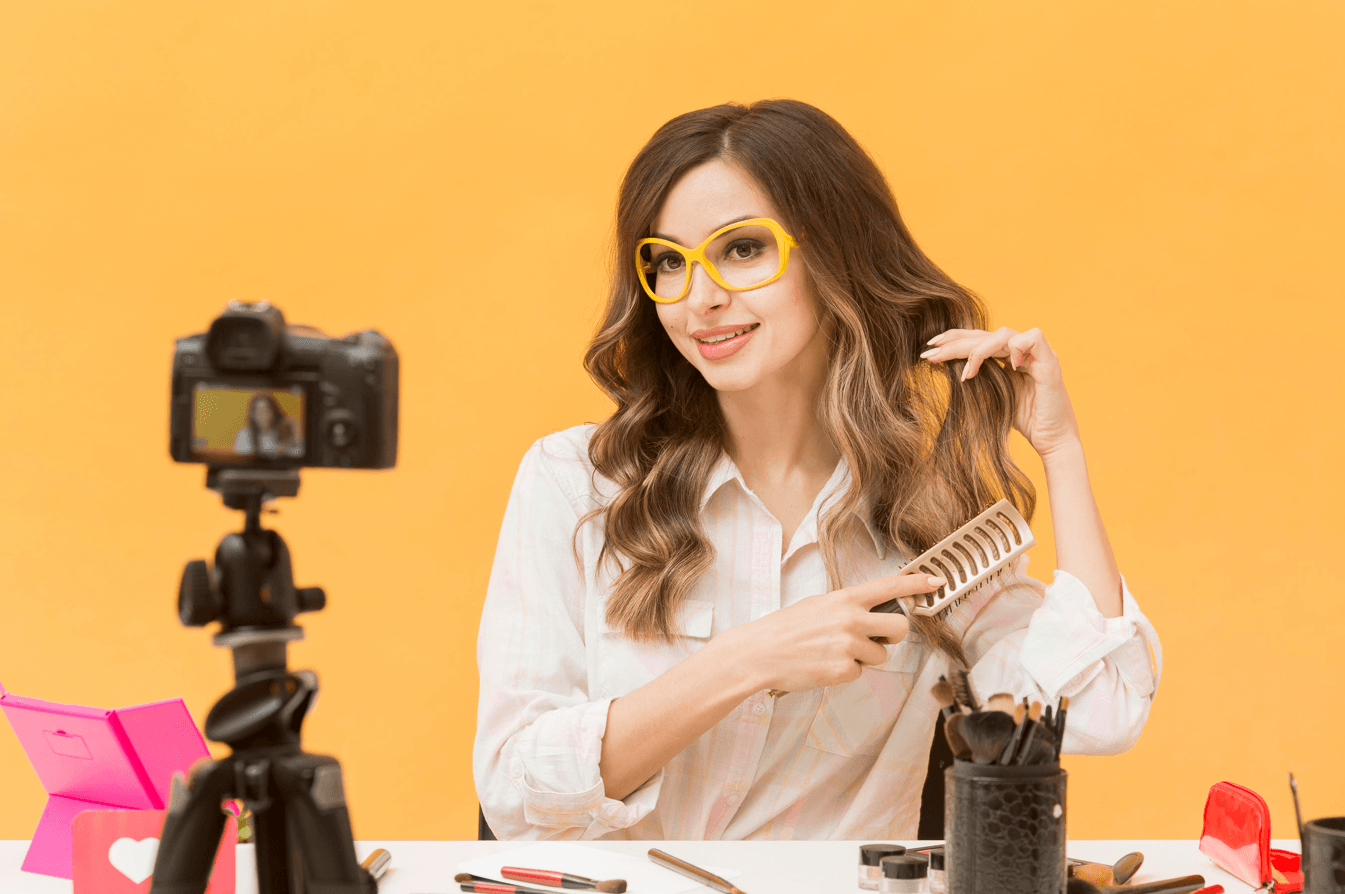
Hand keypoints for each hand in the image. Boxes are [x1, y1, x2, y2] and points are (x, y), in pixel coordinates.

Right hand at [717, 573, 944, 693]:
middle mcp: (852, 619)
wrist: (760, 652)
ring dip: (864, 657)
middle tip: (877, 636)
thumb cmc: (787, 628)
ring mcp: (850, 646)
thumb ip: (848, 607)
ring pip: (880, 655)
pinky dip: (846, 672)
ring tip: (834, 652)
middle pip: (899, 627)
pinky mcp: (845, 670)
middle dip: (893, 634)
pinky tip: (824, 665)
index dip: (916, 583)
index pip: (890, 586)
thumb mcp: (818, 605)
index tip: (936, 581)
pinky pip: (860, 672)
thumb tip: (873, 613)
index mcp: (845, 599)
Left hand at [920, 326, 1081, 458]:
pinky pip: (1032, 338)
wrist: (1052, 442)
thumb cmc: (1024, 422)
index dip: (954, 341)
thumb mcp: (992, 396)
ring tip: (966, 374)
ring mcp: (1038, 355)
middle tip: (930, 353)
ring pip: (1003, 334)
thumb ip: (977, 378)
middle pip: (986, 334)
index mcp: (1010, 357)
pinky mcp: (1051, 364)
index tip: (929, 351)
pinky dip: (1015, 348)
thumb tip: (944, 367)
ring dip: (978, 350)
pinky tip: (1007, 368)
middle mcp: (1024, 352)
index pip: (979, 339)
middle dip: (955, 342)